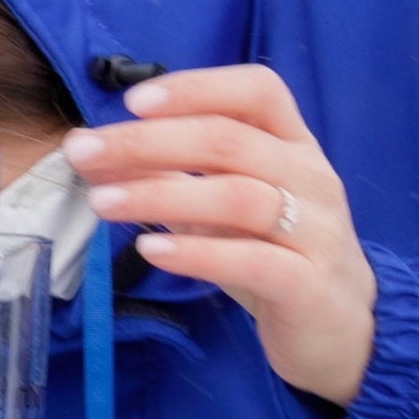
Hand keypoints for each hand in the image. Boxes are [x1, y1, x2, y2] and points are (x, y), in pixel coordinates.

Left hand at [65, 65, 374, 404]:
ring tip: (101, 202)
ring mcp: (317, 231)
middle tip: (83, 152)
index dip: (197, 88)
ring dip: (161, 194)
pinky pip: (255, 261)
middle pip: (230, 140)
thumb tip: (88, 147)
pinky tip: (151, 249)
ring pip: (238, 197)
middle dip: (148, 142)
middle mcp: (311, 178)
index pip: (257, 91)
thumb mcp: (214, 207)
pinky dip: (198, 253)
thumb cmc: (268, 254)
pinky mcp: (310, 285)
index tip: (133, 102)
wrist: (335, 330)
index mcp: (291, 146)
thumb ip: (163, 174)